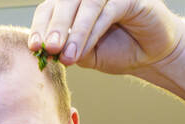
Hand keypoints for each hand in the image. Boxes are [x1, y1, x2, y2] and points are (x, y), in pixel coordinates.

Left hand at [29, 0, 183, 74]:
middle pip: (65, 2)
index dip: (40, 26)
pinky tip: (83, 51)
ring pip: (86, 5)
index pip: (49, 9)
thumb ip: (66, 49)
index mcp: (72, 5)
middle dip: (54, 27)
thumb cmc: (116, 51)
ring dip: (74, 32)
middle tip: (48, 49)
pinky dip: (92, 32)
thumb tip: (46, 50)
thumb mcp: (84, 54)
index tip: (34, 47)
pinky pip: (107, 11)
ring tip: (67, 56)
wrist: (150, 56)